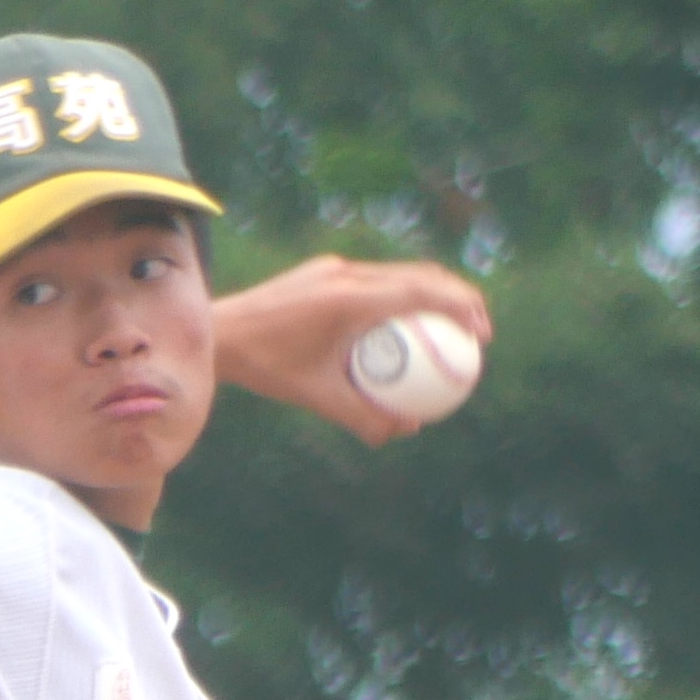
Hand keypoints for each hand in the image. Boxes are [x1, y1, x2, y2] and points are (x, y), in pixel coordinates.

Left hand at [209, 255, 493, 444]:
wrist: (217, 332)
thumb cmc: (266, 369)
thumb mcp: (318, 398)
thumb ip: (364, 416)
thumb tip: (409, 429)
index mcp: (349, 299)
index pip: (420, 293)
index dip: (460, 308)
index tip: (481, 336)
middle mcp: (345, 275)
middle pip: (419, 276)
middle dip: (458, 297)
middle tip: (478, 333)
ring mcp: (334, 269)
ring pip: (398, 274)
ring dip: (430, 296)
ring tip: (449, 329)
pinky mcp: (324, 272)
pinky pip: (375, 281)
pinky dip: (399, 299)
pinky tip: (403, 330)